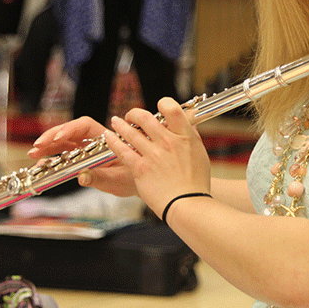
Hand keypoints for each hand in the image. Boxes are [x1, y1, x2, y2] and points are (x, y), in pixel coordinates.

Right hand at [29, 117, 137, 196]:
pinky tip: (40, 165)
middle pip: (69, 132)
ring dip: (47, 147)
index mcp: (106, 139)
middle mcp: (94, 141)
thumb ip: (101, 178)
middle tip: (37, 147)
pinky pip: (63, 156)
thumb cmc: (134, 178)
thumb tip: (81, 177)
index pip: (85, 126)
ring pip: (63, 143)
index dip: (70, 129)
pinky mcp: (80, 159)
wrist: (141, 183)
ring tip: (33, 154)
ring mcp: (86, 150)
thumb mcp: (119, 180)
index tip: (58, 138)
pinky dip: (51, 159)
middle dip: (51, 137)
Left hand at [103, 97, 210, 215]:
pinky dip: (113, 141)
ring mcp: (153, 155)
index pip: (172, 109)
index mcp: (184, 137)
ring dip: (120, 124)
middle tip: (131, 116)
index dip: (163, 103)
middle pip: (146, 118)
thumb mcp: (200, 154)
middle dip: (135, 114)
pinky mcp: (140, 168)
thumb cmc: (196, 183)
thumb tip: (189, 123)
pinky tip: (108, 136)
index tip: (158, 107)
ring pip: (131, 132)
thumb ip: (192, 137)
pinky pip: (122, 150)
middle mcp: (168, 142)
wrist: (188, 204)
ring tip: (116, 121)